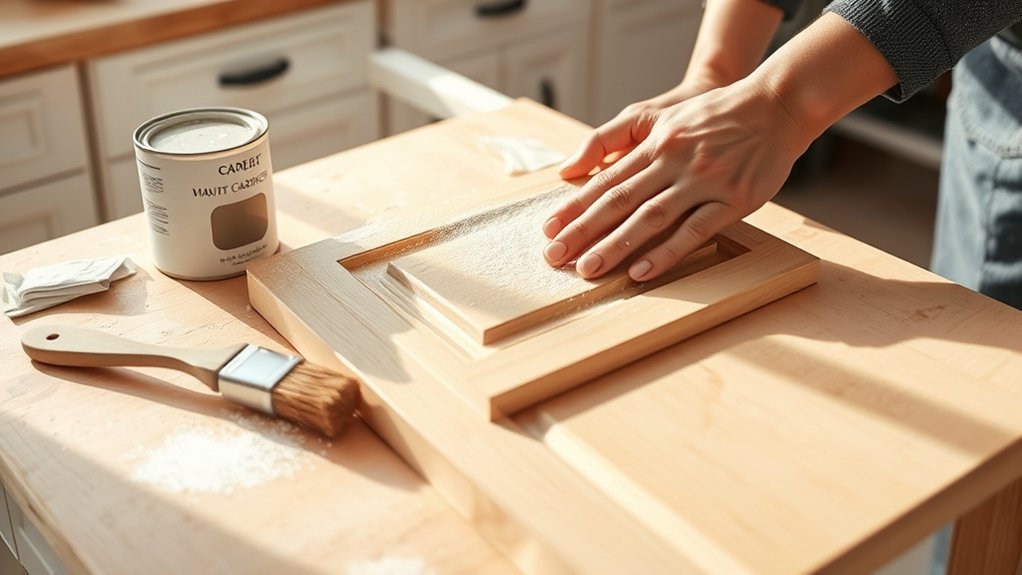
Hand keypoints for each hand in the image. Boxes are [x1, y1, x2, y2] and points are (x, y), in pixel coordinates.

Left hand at [543, 77, 810, 281]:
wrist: (776, 104)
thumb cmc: (713, 113)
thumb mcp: (660, 113)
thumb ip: (613, 137)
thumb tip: (571, 167)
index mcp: (654, 143)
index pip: (605, 180)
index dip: (575, 206)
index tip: (549, 229)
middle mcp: (673, 161)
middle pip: (619, 201)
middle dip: (583, 231)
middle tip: (555, 257)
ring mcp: (703, 180)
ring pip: (650, 218)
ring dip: (616, 245)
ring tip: (588, 269)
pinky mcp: (733, 198)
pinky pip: (694, 230)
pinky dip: (667, 252)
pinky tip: (642, 272)